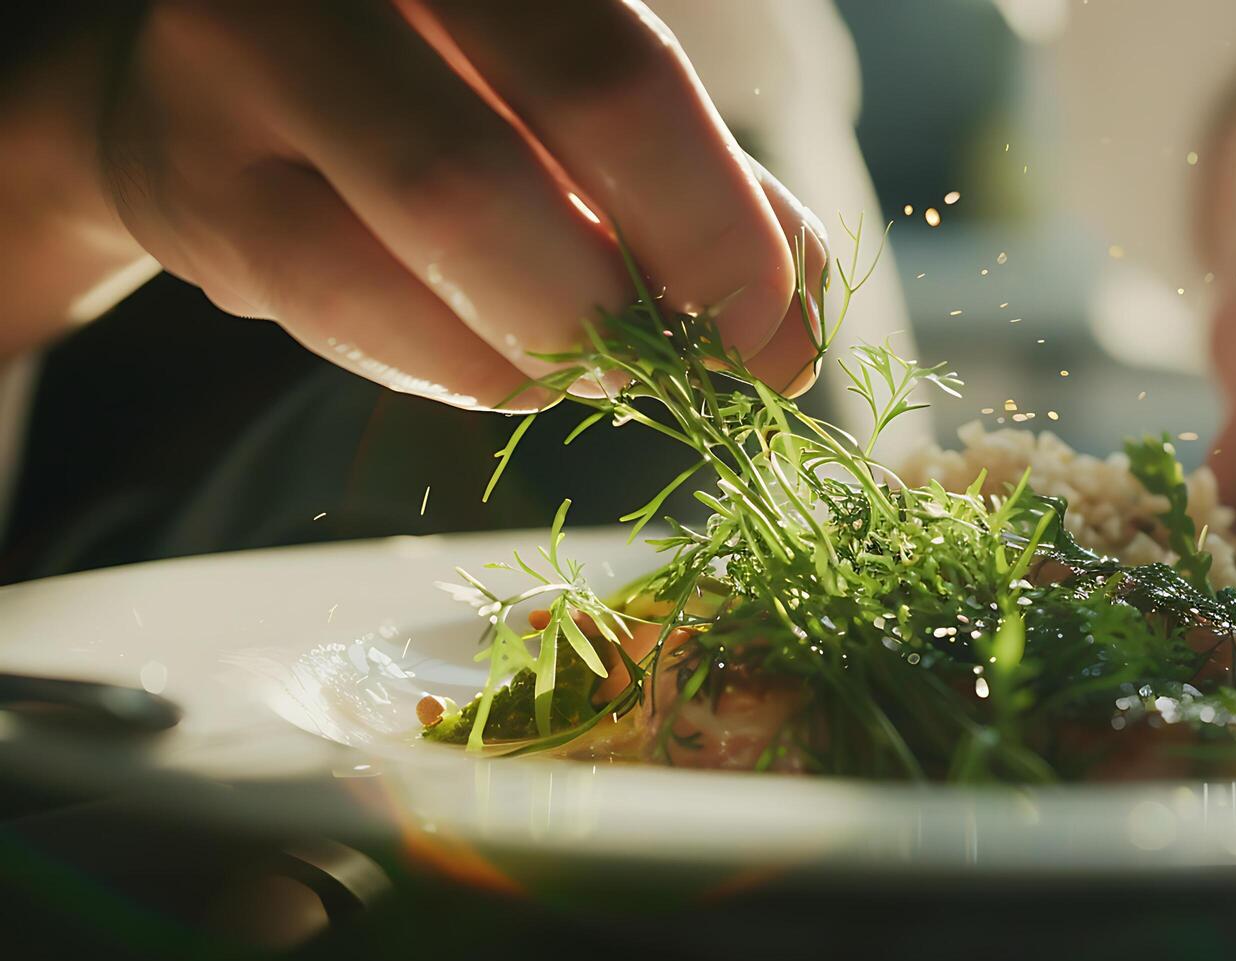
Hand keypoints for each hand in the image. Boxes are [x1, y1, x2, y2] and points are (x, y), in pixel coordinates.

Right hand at [96, 0, 824, 407]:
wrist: (209, 89)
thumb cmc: (439, 94)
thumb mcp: (571, 104)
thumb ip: (694, 188)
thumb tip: (790, 334)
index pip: (618, 77)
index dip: (712, 223)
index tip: (765, 326)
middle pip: (499, 170)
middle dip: (628, 305)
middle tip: (686, 366)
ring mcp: (244, 70)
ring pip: (428, 241)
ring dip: (549, 344)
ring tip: (596, 361)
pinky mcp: (198, 190)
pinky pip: (356, 314)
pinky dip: (467, 368)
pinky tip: (506, 362)